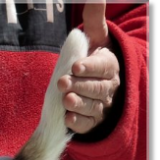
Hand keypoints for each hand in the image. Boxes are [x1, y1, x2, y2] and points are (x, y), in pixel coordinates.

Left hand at [57, 1, 120, 133]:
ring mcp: (100, 106)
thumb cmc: (92, 58)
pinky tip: (68, 119)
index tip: (75, 66)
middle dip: (80, 86)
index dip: (90, 67)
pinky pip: (87, 124)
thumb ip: (94, 20)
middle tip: (63, 82)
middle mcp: (108, 87)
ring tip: (65, 100)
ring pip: (93, 107)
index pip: (103, 67)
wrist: (95, 84)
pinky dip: (78, 122)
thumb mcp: (95, 38)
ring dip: (79, 104)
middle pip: (97, 88)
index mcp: (110, 66)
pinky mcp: (92, 121)